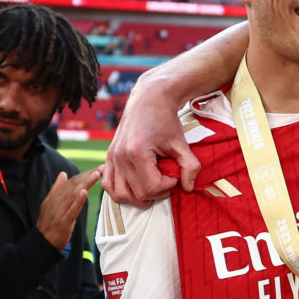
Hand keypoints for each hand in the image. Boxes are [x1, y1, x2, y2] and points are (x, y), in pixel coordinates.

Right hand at [37, 168, 101, 250]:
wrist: (43, 242)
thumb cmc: (50, 223)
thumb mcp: (51, 203)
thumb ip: (57, 189)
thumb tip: (62, 174)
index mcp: (55, 196)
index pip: (71, 182)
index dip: (85, 174)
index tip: (98, 169)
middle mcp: (56, 201)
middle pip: (74, 185)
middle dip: (89, 176)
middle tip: (102, 168)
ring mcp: (60, 211)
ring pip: (73, 194)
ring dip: (85, 183)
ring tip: (96, 175)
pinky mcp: (63, 221)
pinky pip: (71, 209)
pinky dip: (78, 200)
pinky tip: (84, 192)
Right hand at [103, 80, 200, 204]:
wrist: (148, 100)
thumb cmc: (166, 120)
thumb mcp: (181, 143)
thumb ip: (190, 166)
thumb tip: (188, 188)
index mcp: (137, 153)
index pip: (152, 187)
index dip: (168, 186)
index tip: (175, 175)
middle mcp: (120, 157)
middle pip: (138, 193)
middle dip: (157, 192)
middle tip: (167, 180)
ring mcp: (111, 158)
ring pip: (120, 194)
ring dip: (138, 197)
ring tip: (153, 186)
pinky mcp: (108, 157)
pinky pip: (108, 185)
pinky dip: (121, 191)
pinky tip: (136, 185)